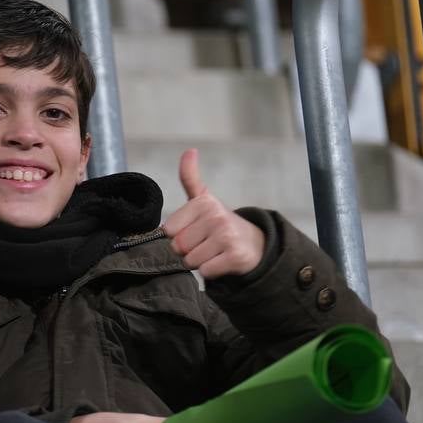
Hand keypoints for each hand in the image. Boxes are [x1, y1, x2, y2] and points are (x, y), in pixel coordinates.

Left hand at [163, 148, 265, 278]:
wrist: (255, 243)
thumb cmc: (220, 223)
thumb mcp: (203, 198)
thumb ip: (190, 177)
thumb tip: (189, 150)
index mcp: (203, 202)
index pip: (168, 230)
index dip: (177, 236)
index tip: (193, 231)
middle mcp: (215, 216)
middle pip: (178, 247)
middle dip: (187, 251)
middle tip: (204, 244)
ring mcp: (227, 236)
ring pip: (191, 261)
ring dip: (199, 262)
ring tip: (214, 252)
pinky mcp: (236, 257)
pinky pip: (206, 272)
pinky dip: (211, 272)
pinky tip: (222, 261)